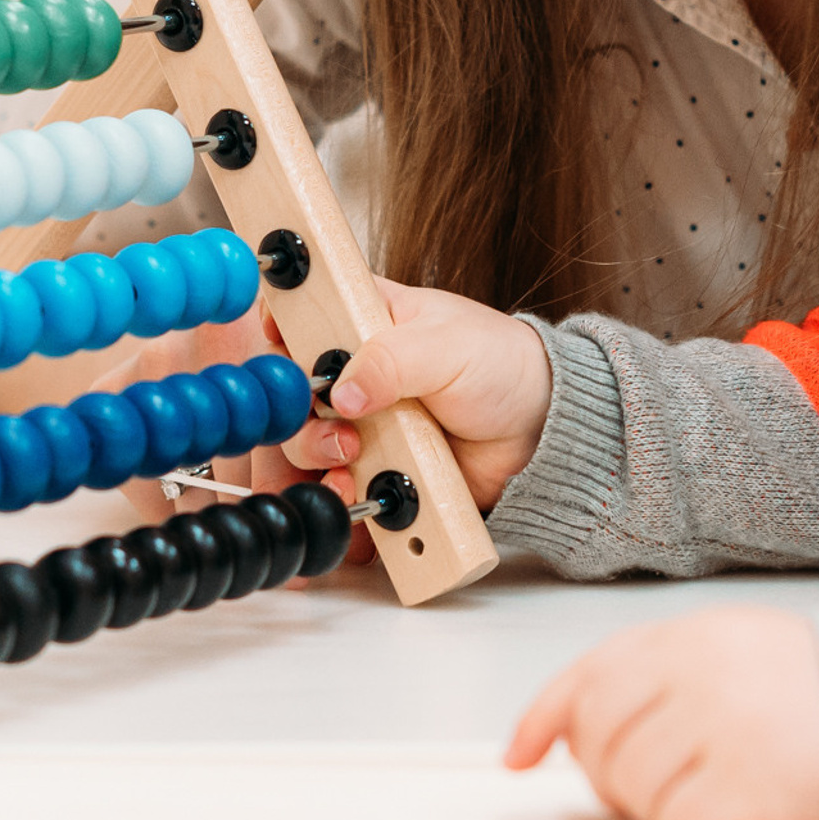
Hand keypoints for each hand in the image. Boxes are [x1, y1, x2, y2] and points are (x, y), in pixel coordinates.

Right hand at [279, 279, 552, 510]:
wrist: (541, 432)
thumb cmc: (501, 365)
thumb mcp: (448, 347)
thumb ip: (393, 360)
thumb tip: (342, 389)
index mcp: (364, 320)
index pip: (298, 316)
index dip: (277, 334)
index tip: (278, 353)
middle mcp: (354, 372)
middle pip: (291, 395)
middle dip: (302, 420)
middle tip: (340, 433)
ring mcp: (361, 424)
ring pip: (308, 448)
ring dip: (320, 464)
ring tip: (352, 470)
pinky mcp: (376, 470)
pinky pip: (340, 492)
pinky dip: (342, 503)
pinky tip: (360, 504)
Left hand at [503, 608, 818, 819]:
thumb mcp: (735, 652)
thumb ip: (658, 674)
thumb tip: (567, 727)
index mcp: (692, 637)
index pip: (590, 674)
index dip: (544, 718)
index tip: (518, 754)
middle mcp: (699, 673)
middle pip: (600, 739)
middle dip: (612, 776)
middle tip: (659, 787)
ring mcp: (722, 727)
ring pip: (633, 789)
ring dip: (663, 809)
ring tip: (716, 795)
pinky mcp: (748, 785)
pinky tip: (739, 818)